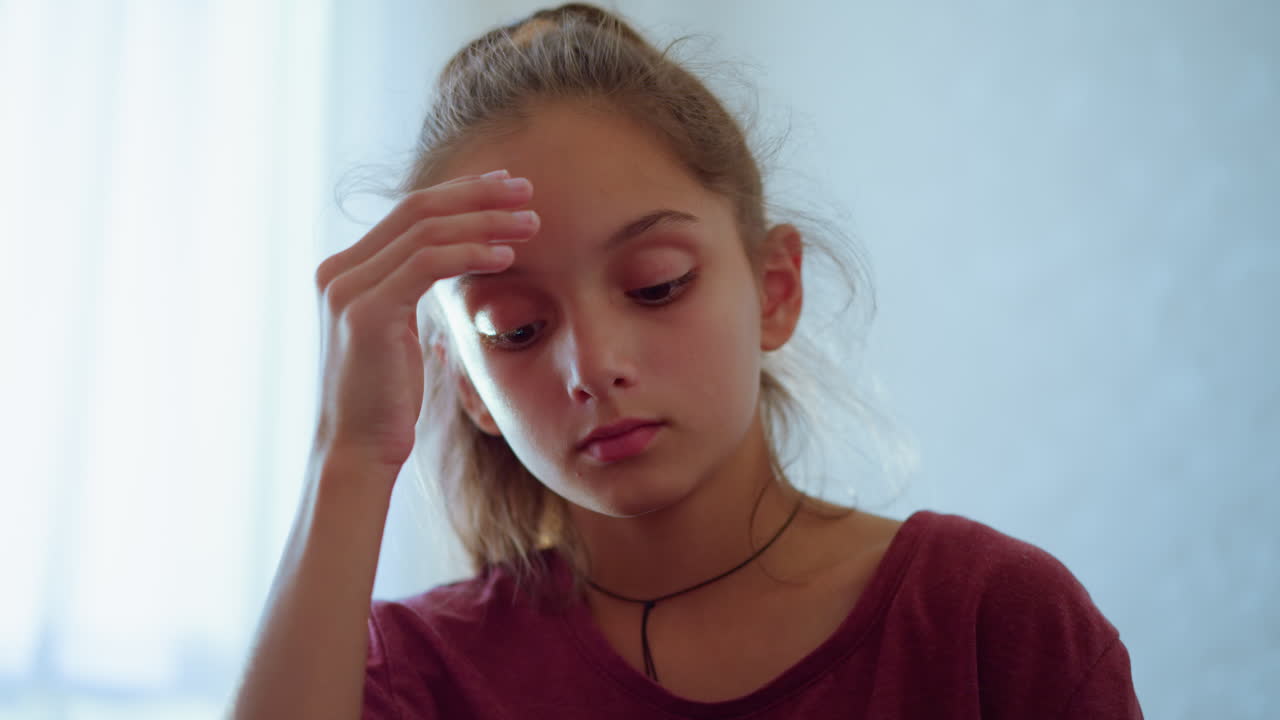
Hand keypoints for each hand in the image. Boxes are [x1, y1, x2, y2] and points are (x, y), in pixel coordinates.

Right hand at [310, 169, 535, 469]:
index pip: (409, 213)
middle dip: (478, 195)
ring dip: (485, 222)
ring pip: (427, 231)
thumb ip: (411, 292)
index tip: (506, 188)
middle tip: (527, 190)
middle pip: (417, 209)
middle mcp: (339, 272)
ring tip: (531, 224)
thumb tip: (450, 265)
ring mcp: (348, 289)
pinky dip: (471, 254)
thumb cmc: (387, 402)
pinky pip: (427, 264)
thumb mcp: (400, 334)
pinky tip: (506, 257)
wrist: (357, 450)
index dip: (461, 194)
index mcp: (346, 271)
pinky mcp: (367, 312)